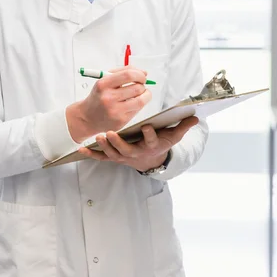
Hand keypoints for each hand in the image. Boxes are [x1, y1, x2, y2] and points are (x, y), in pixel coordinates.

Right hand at [66, 66, 151, 142]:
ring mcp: (115, 111)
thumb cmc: (99, 97)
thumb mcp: (105, 80)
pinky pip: (137, 111)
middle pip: (137, 88)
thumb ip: (123, 72)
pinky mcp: (121, 121)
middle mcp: (108, 98)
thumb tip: (144, 73)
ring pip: (140, 101)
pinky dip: (138, 105)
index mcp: (103, 84)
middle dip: (143, 85)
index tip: (142, 76)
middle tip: (141, 85)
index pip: (128, 75)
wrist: (88, 117)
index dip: (139, 74)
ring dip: (145, 95)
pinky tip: (133, 103)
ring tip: (141, 94)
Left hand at [77, 115, 198, 172]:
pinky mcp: (114, 157)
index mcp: (150, 146)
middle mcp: (136, 153)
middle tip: (111, 134)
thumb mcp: (173, 137)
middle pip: (126, 150)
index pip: (152, 140)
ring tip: (99, 137)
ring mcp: (123, 156)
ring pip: (113, 154)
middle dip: (119, 143)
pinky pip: (101, 157)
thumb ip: (182, 126)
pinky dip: (91, 154)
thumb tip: (195, 117)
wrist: (150, 160)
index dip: (150, 135)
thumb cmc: (160, 144)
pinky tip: (81, 149)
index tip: (147, 127)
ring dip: (105, 147)